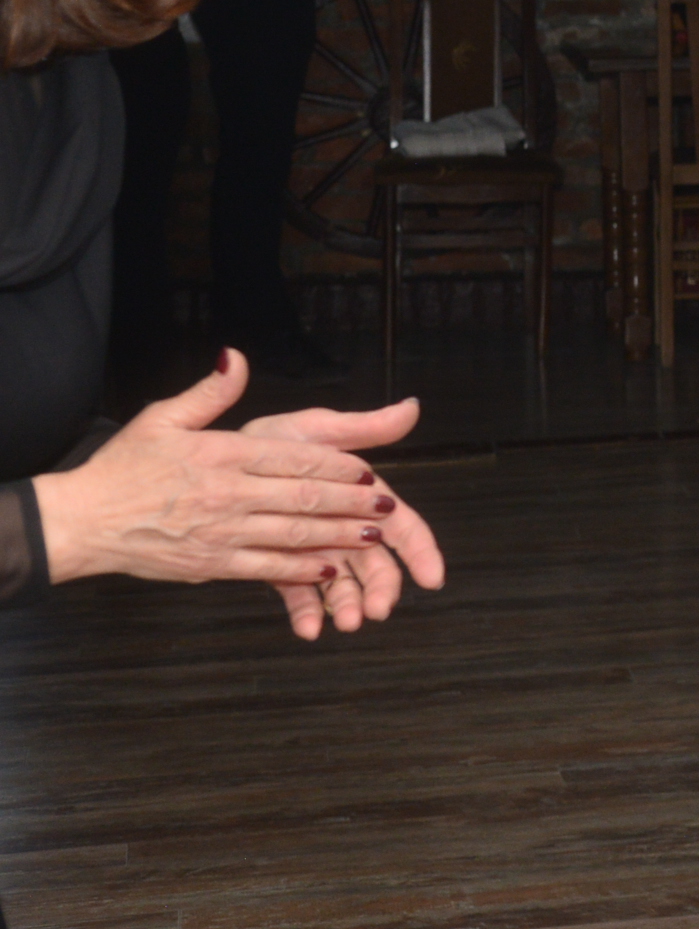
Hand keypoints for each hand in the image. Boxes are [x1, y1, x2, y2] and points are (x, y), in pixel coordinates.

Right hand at [28, 351, 443, 637]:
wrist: (79, 522)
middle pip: (303, 497)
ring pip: (293, 535)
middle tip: (387, 504)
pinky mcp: (211, 565)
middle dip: (351, 501)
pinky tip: (327, 569)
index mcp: (221, 454)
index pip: (293, 457)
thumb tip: (236, 358)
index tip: (367, 467)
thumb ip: (209, 392)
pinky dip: (300, 570)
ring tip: (372, 535)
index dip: (336, 464)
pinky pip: (266, 569)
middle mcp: (227, 494)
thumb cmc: (122, 468)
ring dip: (338, 535)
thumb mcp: (163, 418)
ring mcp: (221, 533)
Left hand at [236, 392, 446, 640]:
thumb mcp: (314, 431)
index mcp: (359, 498)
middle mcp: (342, 527)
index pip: (400, 526)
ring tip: (346, 622)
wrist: (208, 467)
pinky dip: (307, 613)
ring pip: (341, 584)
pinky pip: (300, 594)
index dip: (420, 551)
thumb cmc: (265, 444)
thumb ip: (362, 426)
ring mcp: (315, 550)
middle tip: (378, 609)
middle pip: (376, 563)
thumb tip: (410, 408)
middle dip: (382, 589)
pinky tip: (309, 628)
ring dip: (348, 604)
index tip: (431, 577)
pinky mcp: (283, 567)